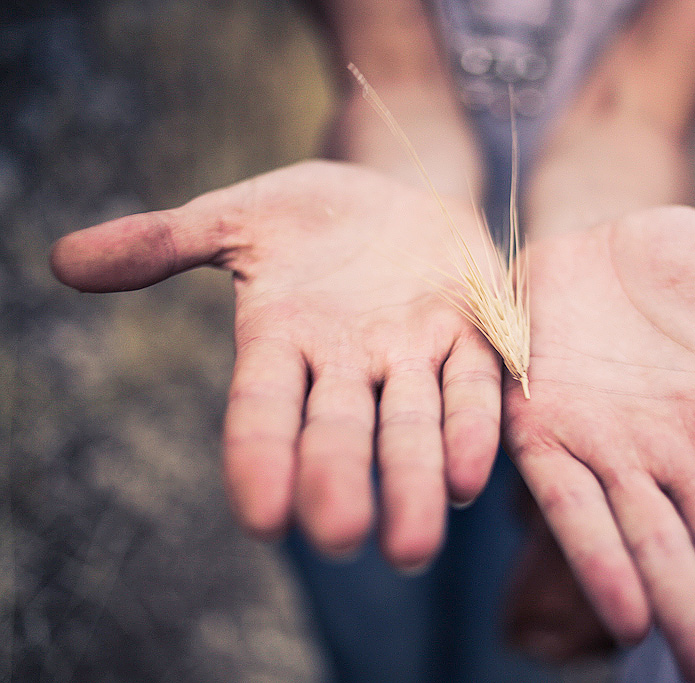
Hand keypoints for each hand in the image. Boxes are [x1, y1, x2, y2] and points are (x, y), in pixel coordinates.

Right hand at [50, 161, 501, 568]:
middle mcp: (345, 366)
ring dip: (415, 483)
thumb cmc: (310, 217)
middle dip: (340, 483)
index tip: (261, 518)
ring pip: (411, 428)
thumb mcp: (239, 216)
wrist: (399, 196)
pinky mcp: (472, 339)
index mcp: (281, 341)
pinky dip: (473, 430)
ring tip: (414, 545)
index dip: (260, 459)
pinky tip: (473, 477)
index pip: (263, 411)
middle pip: (339, 434)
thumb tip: (65, 261)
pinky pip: (473, 389)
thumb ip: (165, 241)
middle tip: (344, 539)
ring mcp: (411, 357)